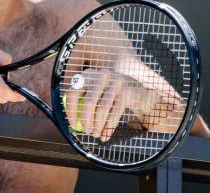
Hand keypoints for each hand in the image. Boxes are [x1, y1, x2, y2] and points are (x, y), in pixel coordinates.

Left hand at [64, 68, 181, 141]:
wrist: (138, 92)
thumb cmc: (110, 96)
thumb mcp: (95, 94)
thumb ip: (82, 104)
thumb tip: (71, 123)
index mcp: (89, 74)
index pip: (73, 91)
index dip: (70, 109)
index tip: (72, 124)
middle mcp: (102, 75)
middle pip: (88, 102)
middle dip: (86, 120)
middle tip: (86, 131)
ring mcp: (116, 82)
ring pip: (102, 109)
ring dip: (98, 126)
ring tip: (95, 135)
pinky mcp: (127, 91)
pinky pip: (115, 113)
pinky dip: (109, 127)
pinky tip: (105, 135)